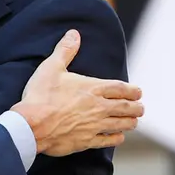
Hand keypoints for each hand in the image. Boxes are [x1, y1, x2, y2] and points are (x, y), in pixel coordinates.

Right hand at [11, 30, 143, 156]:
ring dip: (130, 122)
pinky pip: (108, 141)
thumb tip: (74, 34)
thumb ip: (65, 50)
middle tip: (141, 108)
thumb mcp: (51, 67)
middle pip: (126, 108)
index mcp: (92, 88)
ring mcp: (95, 125)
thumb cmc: (41, 95)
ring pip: (121, 124)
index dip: (133, 90)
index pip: (121, 88)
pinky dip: (117, 138)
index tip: (138, 92)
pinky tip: (119, 137)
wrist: (33, 124)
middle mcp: (98, 107)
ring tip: (134, 121)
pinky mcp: (87, 141)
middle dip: (136, 107)